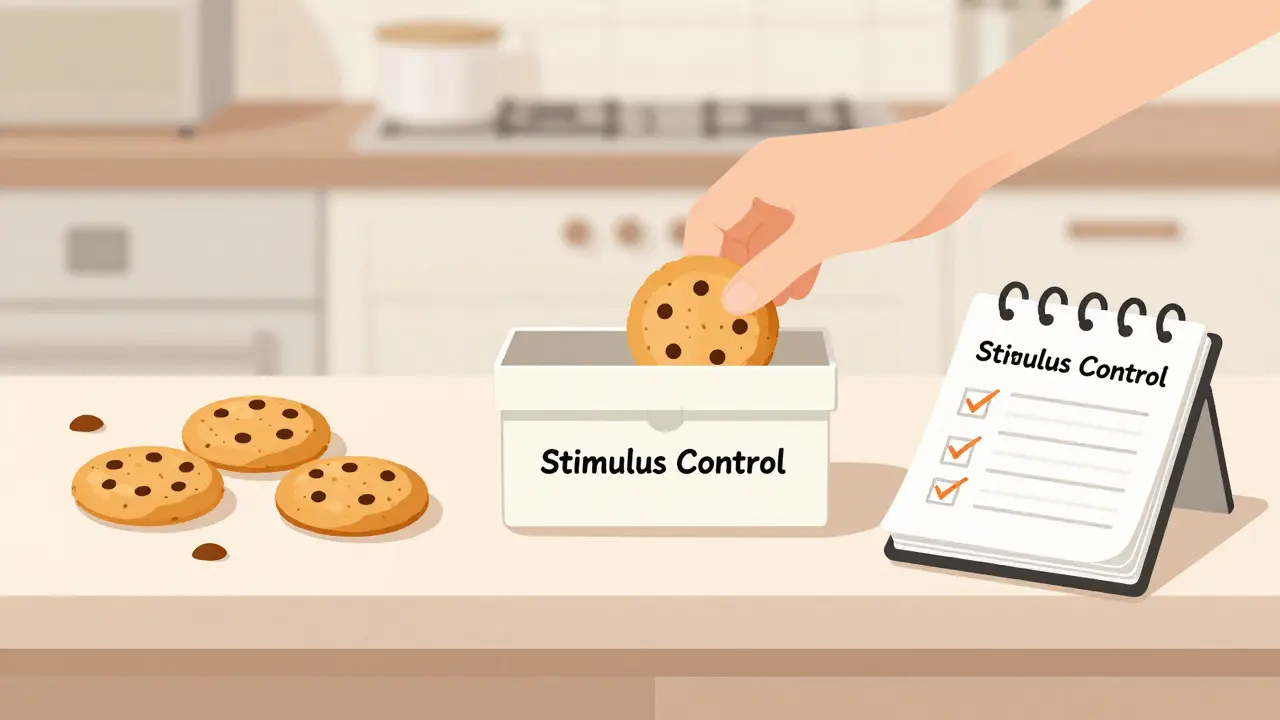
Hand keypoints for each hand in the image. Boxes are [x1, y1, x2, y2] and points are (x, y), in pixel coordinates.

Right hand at [683, 111, 991, 314]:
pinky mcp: (827, 209)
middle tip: (733, 313)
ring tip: (764, 312)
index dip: (700, 261)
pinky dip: (790, 269)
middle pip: (731, 231)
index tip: (702, 299)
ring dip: (761, 276)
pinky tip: (798, 294)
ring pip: (763, 240)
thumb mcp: (821, 234)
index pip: (707, 217)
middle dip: (731, 273)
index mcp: (762, 172)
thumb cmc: (888, 180)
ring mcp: (802, 194)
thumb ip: (772, 269)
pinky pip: (793, 242)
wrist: (947, 163)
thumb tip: (733, 300)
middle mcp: (775, 180)